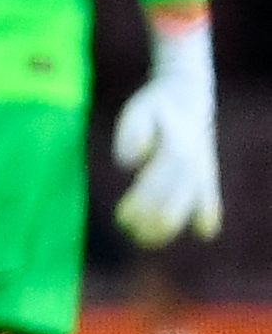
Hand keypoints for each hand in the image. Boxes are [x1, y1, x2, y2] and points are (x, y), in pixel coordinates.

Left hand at [113, 16, 222, 244]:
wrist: (187, 94)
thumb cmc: (155, 105)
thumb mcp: (138, 111)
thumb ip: (131, 134)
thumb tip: (127, 162)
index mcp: (174, 152)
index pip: (155, 190)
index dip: (138, 208)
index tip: (121, 219)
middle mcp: (192, 166)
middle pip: (171, 208)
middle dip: (149, 226)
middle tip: (127, 231)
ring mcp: (202, 172)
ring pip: (189, 210)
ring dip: (167, 229)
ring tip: (145, 239)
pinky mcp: (207, 176)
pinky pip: (212, 202)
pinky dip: (207, 218)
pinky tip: (203, 231)